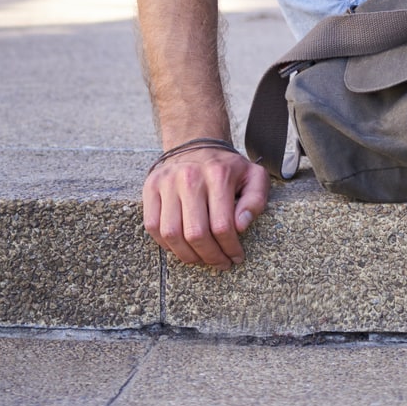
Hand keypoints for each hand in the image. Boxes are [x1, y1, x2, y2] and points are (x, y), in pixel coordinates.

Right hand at [142, 145, 270, 270]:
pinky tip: (182, 247)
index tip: (236, 257)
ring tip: (201, 258)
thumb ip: (255, 200)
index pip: (222, 226)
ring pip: (171, 234)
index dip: (230, 248)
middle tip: (220, 263)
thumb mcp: (253, 176)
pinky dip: (166, 244)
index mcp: (218, 175)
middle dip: (210, 257)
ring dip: (187, 255)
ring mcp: (166, 182)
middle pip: (195, 234)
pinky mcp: (150, 188)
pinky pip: (153, 226)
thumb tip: (241, 225)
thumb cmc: (227, 167)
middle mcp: (189, 177)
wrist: (195, 142)